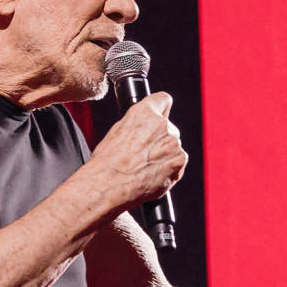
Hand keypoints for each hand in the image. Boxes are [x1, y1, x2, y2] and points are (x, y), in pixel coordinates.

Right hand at [87, 92, 188, 216]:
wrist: (108, 185)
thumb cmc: (107, 163)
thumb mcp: (117, 132)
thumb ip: (137, 123)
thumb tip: (144, 126)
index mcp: (144, 112)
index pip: (163, 100)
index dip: (160, 110)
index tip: (159, 117)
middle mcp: (162, 124)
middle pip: (168, 127)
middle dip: (160, 139)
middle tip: (144, 154)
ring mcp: (172, 143)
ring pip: (173, 146)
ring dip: (165, 155)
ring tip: (145, 167)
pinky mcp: (179, 162)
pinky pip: (178, 162)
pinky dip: (169, 168)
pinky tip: (152, 175)